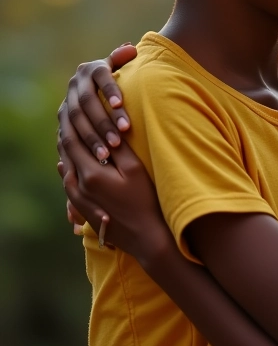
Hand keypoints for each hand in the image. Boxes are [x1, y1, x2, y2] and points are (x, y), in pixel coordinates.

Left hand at [57, 101, 171, 263]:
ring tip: (66, 138)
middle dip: (66, 136)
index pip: (74, 142)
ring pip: (65, 171)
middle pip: (66, 156)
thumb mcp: (135, 170)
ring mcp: (79, 200)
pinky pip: (68, 185)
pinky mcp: (83, 209)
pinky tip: (66, 167)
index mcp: (91, 174)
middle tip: (67, 118)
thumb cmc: (145, 201)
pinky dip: (66, 171)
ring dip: (65, 153)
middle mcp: (79, 187)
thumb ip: (119, 149)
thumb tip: (107, 129)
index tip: (74, 109)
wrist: (145, 236)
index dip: (73, 124)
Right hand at [62, 43, 137, 161]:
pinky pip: (67, 136)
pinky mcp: (62, 121)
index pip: (101, 77)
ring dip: (91, 138)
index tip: (120, 104)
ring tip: (108, 154)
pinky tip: (91, 160)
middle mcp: (76, 84)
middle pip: (87, 103)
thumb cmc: (121, 80)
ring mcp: (66, 102)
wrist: (99, 91)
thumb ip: (125, 59)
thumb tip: (130, 49)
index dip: (109, 90)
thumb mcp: (122, 68)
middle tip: (120, 137)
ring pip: (76, 122)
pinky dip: (80, 148)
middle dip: (103, 121)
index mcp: (92, 69)